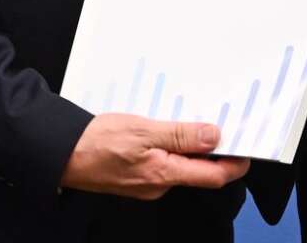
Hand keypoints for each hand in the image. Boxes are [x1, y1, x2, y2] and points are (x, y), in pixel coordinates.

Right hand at [59, 113, 250, 198]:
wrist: (60, 154)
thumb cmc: (95, 142)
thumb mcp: (142, 130)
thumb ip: (179, 135)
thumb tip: (213, 136)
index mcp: (164, 174)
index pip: (214, 176)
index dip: (235, 164)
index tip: (247, 147)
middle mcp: (159, 185)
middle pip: (198, 172)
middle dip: (211, 150)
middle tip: (219, 123)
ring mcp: (146, 184)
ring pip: (178, 166)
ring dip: (187, 147)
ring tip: (186, 121)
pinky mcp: (134, 178)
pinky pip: (160, 164)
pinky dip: (167, 148)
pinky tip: (159, 131)